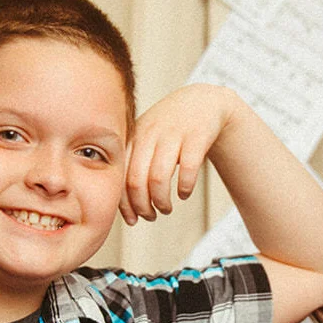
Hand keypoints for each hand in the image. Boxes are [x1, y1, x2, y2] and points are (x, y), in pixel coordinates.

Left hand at [120, 84, 239, 224]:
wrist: (203, 102)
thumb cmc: (170, 129)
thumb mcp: (147, 138)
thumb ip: (133, 164)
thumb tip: (124, 206)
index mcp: (133, 136)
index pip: (120, 176)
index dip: (124, 204)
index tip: (133, 220)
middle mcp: (150, 134)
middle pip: (135, 181)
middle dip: (142, 206)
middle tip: (150, 216)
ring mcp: (173, 134)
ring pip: (158, 178)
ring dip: (161, 202)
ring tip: (166, 209)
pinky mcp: (197, 137)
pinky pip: (186, 170)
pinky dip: (184, 188)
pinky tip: (184, 194)